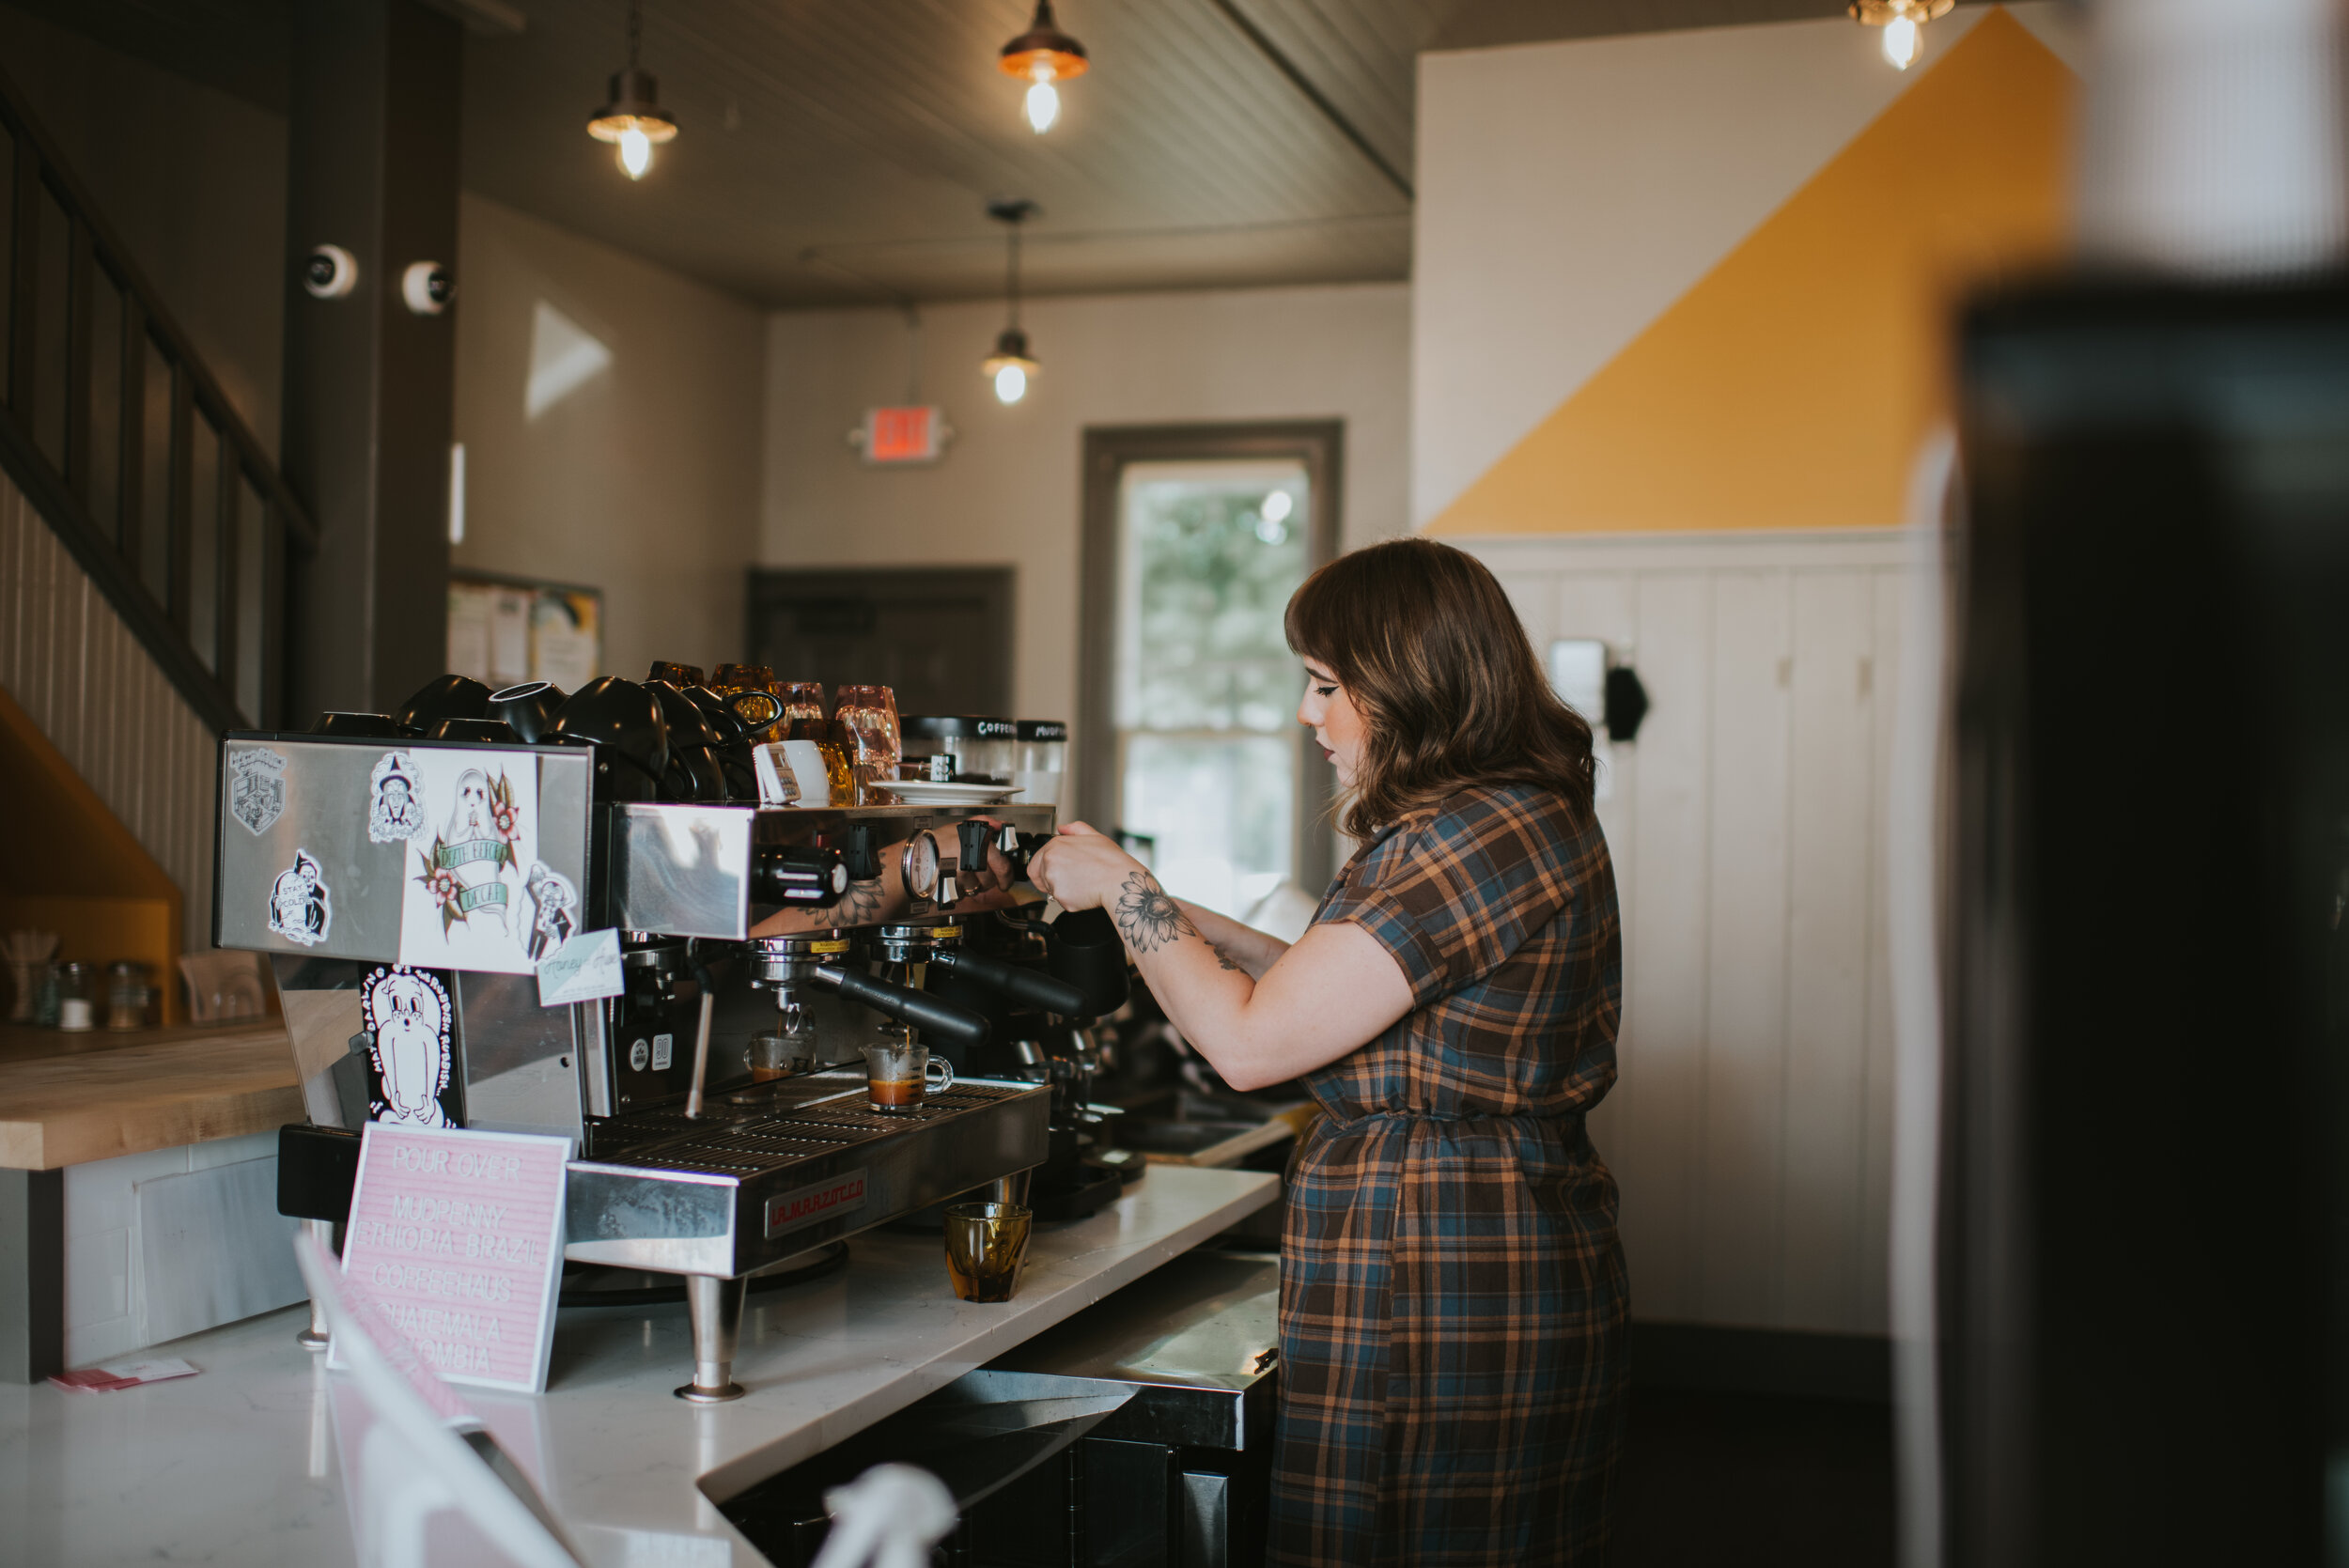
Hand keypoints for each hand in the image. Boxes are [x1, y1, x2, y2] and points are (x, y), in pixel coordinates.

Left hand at [1024, 822, 1143, 912]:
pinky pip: (1062, 902)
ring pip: (1050, 891)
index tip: (1057, 873)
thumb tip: (1063, 828)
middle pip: (1039, 878)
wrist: (1119, 881)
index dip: (1044, 870)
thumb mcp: (1094, 836)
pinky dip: (1072, 901)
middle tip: (1073, 880)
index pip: (1034, 863)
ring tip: (1082, 883)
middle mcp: (1050, 862)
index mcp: (1055, 846)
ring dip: (1063, 890)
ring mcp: (1054, 880)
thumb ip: (1074, 829)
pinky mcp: (1061, 897)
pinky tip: (1085, 892)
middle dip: (1052, 881)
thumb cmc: (1110, 861)